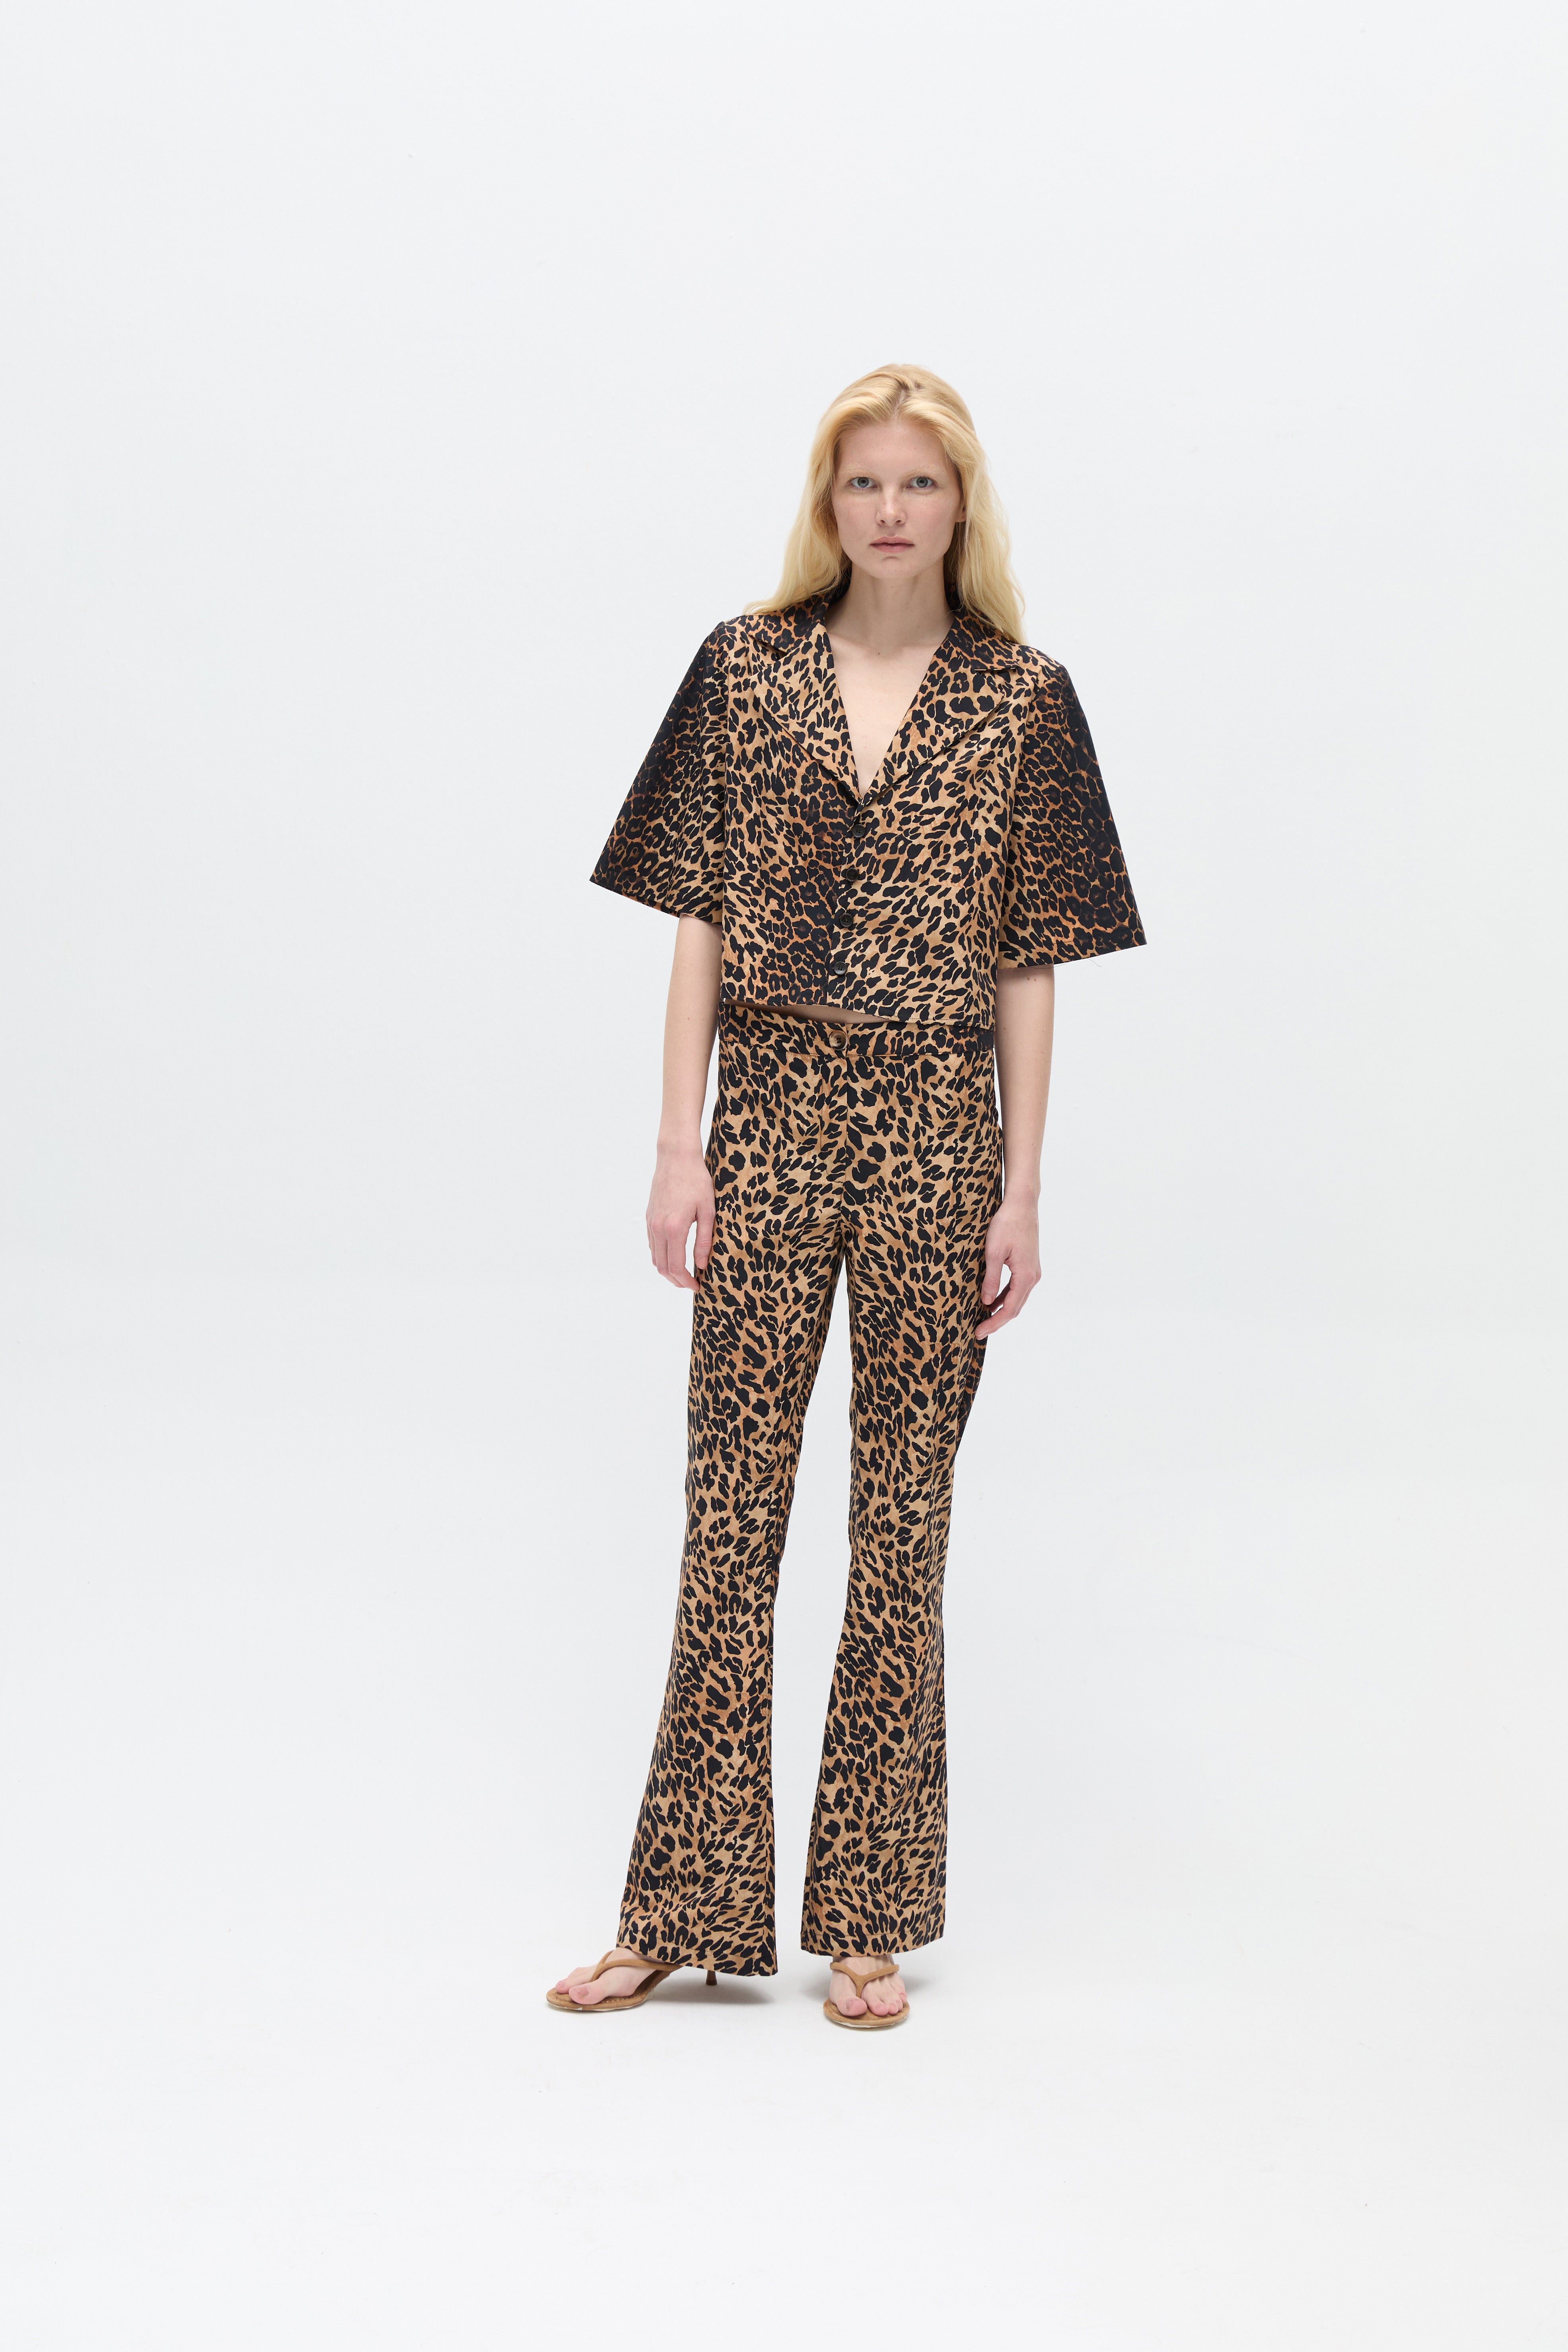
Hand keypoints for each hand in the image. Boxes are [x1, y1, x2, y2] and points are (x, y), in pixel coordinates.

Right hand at [646, 1143, 714, 1290]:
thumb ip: (704, 1240)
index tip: (697, 1286)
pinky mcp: (649, 1217)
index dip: (685, 1282)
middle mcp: (658, 1228)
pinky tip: (674, 1254)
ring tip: (684, 1272)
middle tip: (691, 1283)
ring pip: (654, 1257)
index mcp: (674, 1228)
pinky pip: (652, 1244)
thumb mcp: (708, 1211)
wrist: (676, 1157)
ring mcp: (651, 1222)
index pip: (675, 1267)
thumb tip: (701, 1265)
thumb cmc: (696, 1181)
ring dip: (667, 1270)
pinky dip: (661, 1255)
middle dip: (676, 1280)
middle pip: (662, 1267)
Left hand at [976, 1194, 1040, 1337]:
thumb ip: (991, 1279)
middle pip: (1015, 1308)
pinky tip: (992, 1300)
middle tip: (978, 1331)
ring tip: (983, 1319)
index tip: (979, 1332)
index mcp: (1025, 1276)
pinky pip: (1017, 1288)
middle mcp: (1033, 1277)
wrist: (1022, 1204)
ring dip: (1001, 1310)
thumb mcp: (994, 1252)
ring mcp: (1033, 1271)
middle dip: (997, 1321)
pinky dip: (1005, 1297)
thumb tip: (986, 1302)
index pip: (1009, 1309)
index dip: (994, 1323)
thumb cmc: (1007, 1224)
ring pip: (1017, 1299)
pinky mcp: (1029, 1265)